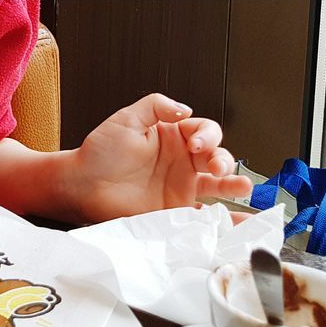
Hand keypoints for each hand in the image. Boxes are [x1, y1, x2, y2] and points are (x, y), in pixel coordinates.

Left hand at [69, 93, 253, 222]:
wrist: (81, 185)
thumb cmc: (99, 152)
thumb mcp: (126, 119)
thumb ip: (155, 107)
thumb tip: (184, 108)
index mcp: (172, 136)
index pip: (204, 131)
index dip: (208, 135)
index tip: (196, 144)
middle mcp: (181, 161)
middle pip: (217, 156)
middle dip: (224, 159)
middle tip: (216, 166)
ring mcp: (181, 187)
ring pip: (218, 184)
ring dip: (234, 184)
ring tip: (243, 187)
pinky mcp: (176, 211)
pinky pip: (206, 215)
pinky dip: (225, 218)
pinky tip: (240, 219)